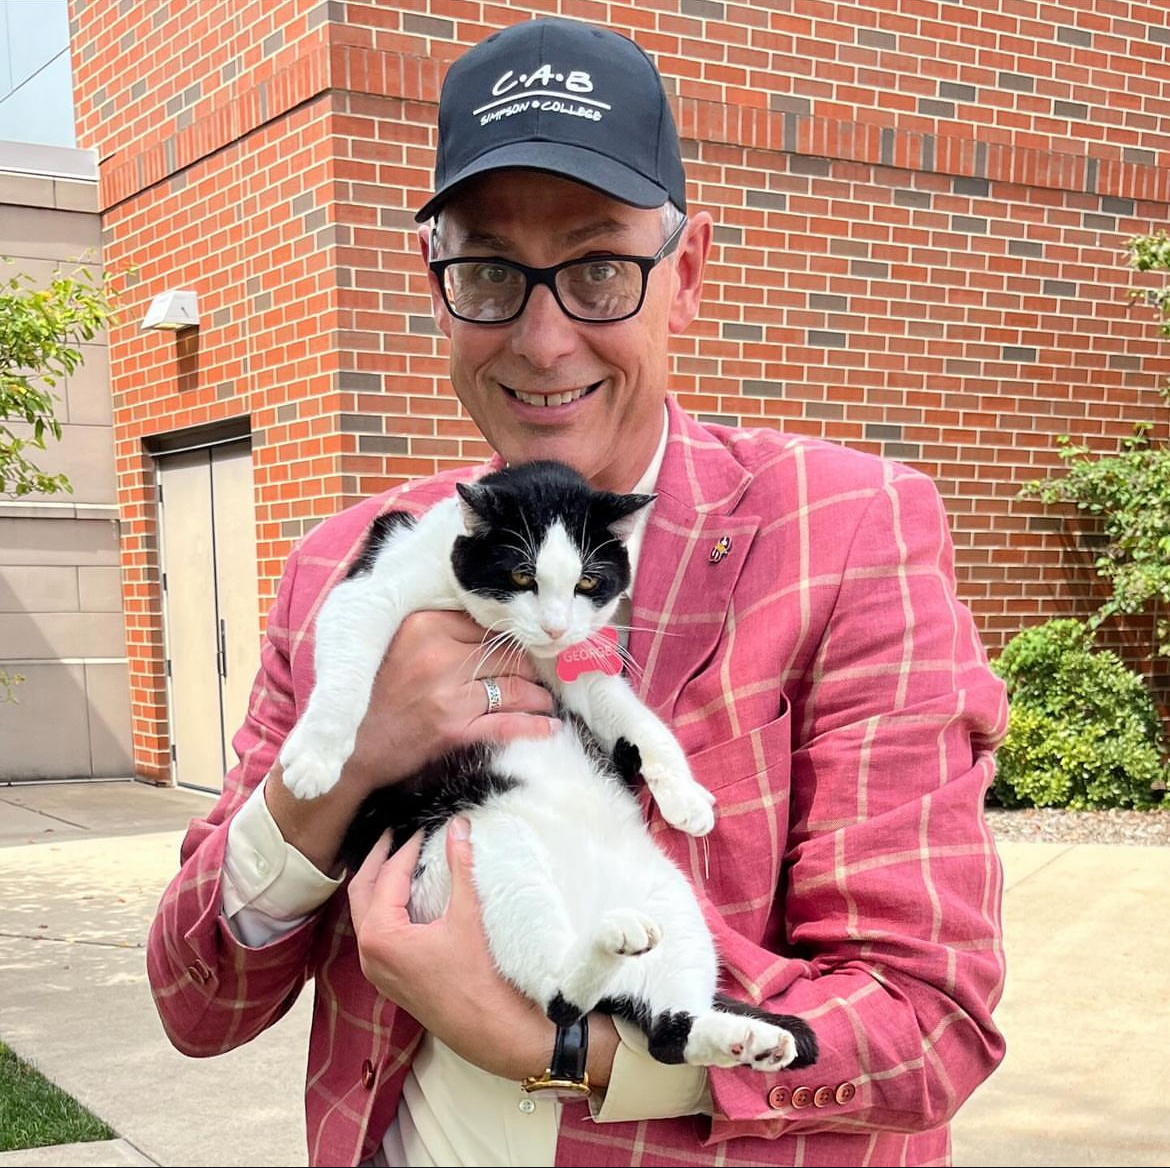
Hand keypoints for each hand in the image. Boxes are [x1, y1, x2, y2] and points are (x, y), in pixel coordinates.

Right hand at [343, 610, 559, 791]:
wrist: (353, 747)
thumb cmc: (375, 694)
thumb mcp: (399, 645)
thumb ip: (439, 632)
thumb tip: (490, 628)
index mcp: (424, 627)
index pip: (486, 626)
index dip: (510, 639)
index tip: (524, 648)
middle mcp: (439, 656)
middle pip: (506, 655)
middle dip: (531, 668)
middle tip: (542, 677)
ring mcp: (448, 695)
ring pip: (514, 688)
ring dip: (538, 697)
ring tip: (546, 702)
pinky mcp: (454, 730)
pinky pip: (507, 725)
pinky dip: (534, 727)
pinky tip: (549, 727)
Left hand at [348, 819, 617, 1085]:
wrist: (491, 1030)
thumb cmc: (480, 977)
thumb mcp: (469, 915)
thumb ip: (461, 865)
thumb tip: (459, 826)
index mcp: (381, 936)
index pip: (389, 877)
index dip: (406, 848)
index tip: (424, 828)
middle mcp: (369, 953)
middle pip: (361, 892)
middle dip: (377, 860)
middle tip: (392, 834)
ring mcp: (377, 969)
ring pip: (365, 914)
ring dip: (377, 883)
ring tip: (396, 858)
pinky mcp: (389, 978)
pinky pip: (375, 933)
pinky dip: (383, 907)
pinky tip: (404, 896)